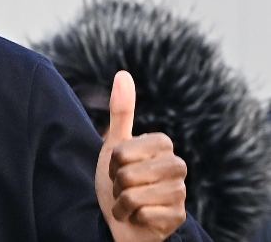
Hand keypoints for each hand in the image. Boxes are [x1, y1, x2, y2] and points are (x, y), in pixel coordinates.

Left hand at [95, 71, 187, 241]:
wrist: (124, 219)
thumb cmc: (119, 180)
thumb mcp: (114, 145)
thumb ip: (121, 111)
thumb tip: (122, 73)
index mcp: (163, 144)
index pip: (123, 151)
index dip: (113, 162)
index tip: (118, 166)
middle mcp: (177, 166)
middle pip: (128, 173)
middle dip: (117, 184)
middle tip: (124, 187)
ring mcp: (180, 193)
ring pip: (135, 194)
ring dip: (122, 202)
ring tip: (130, 202)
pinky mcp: (178, 217)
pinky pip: (144, 213)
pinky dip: (133, 217)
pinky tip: (139, 217)